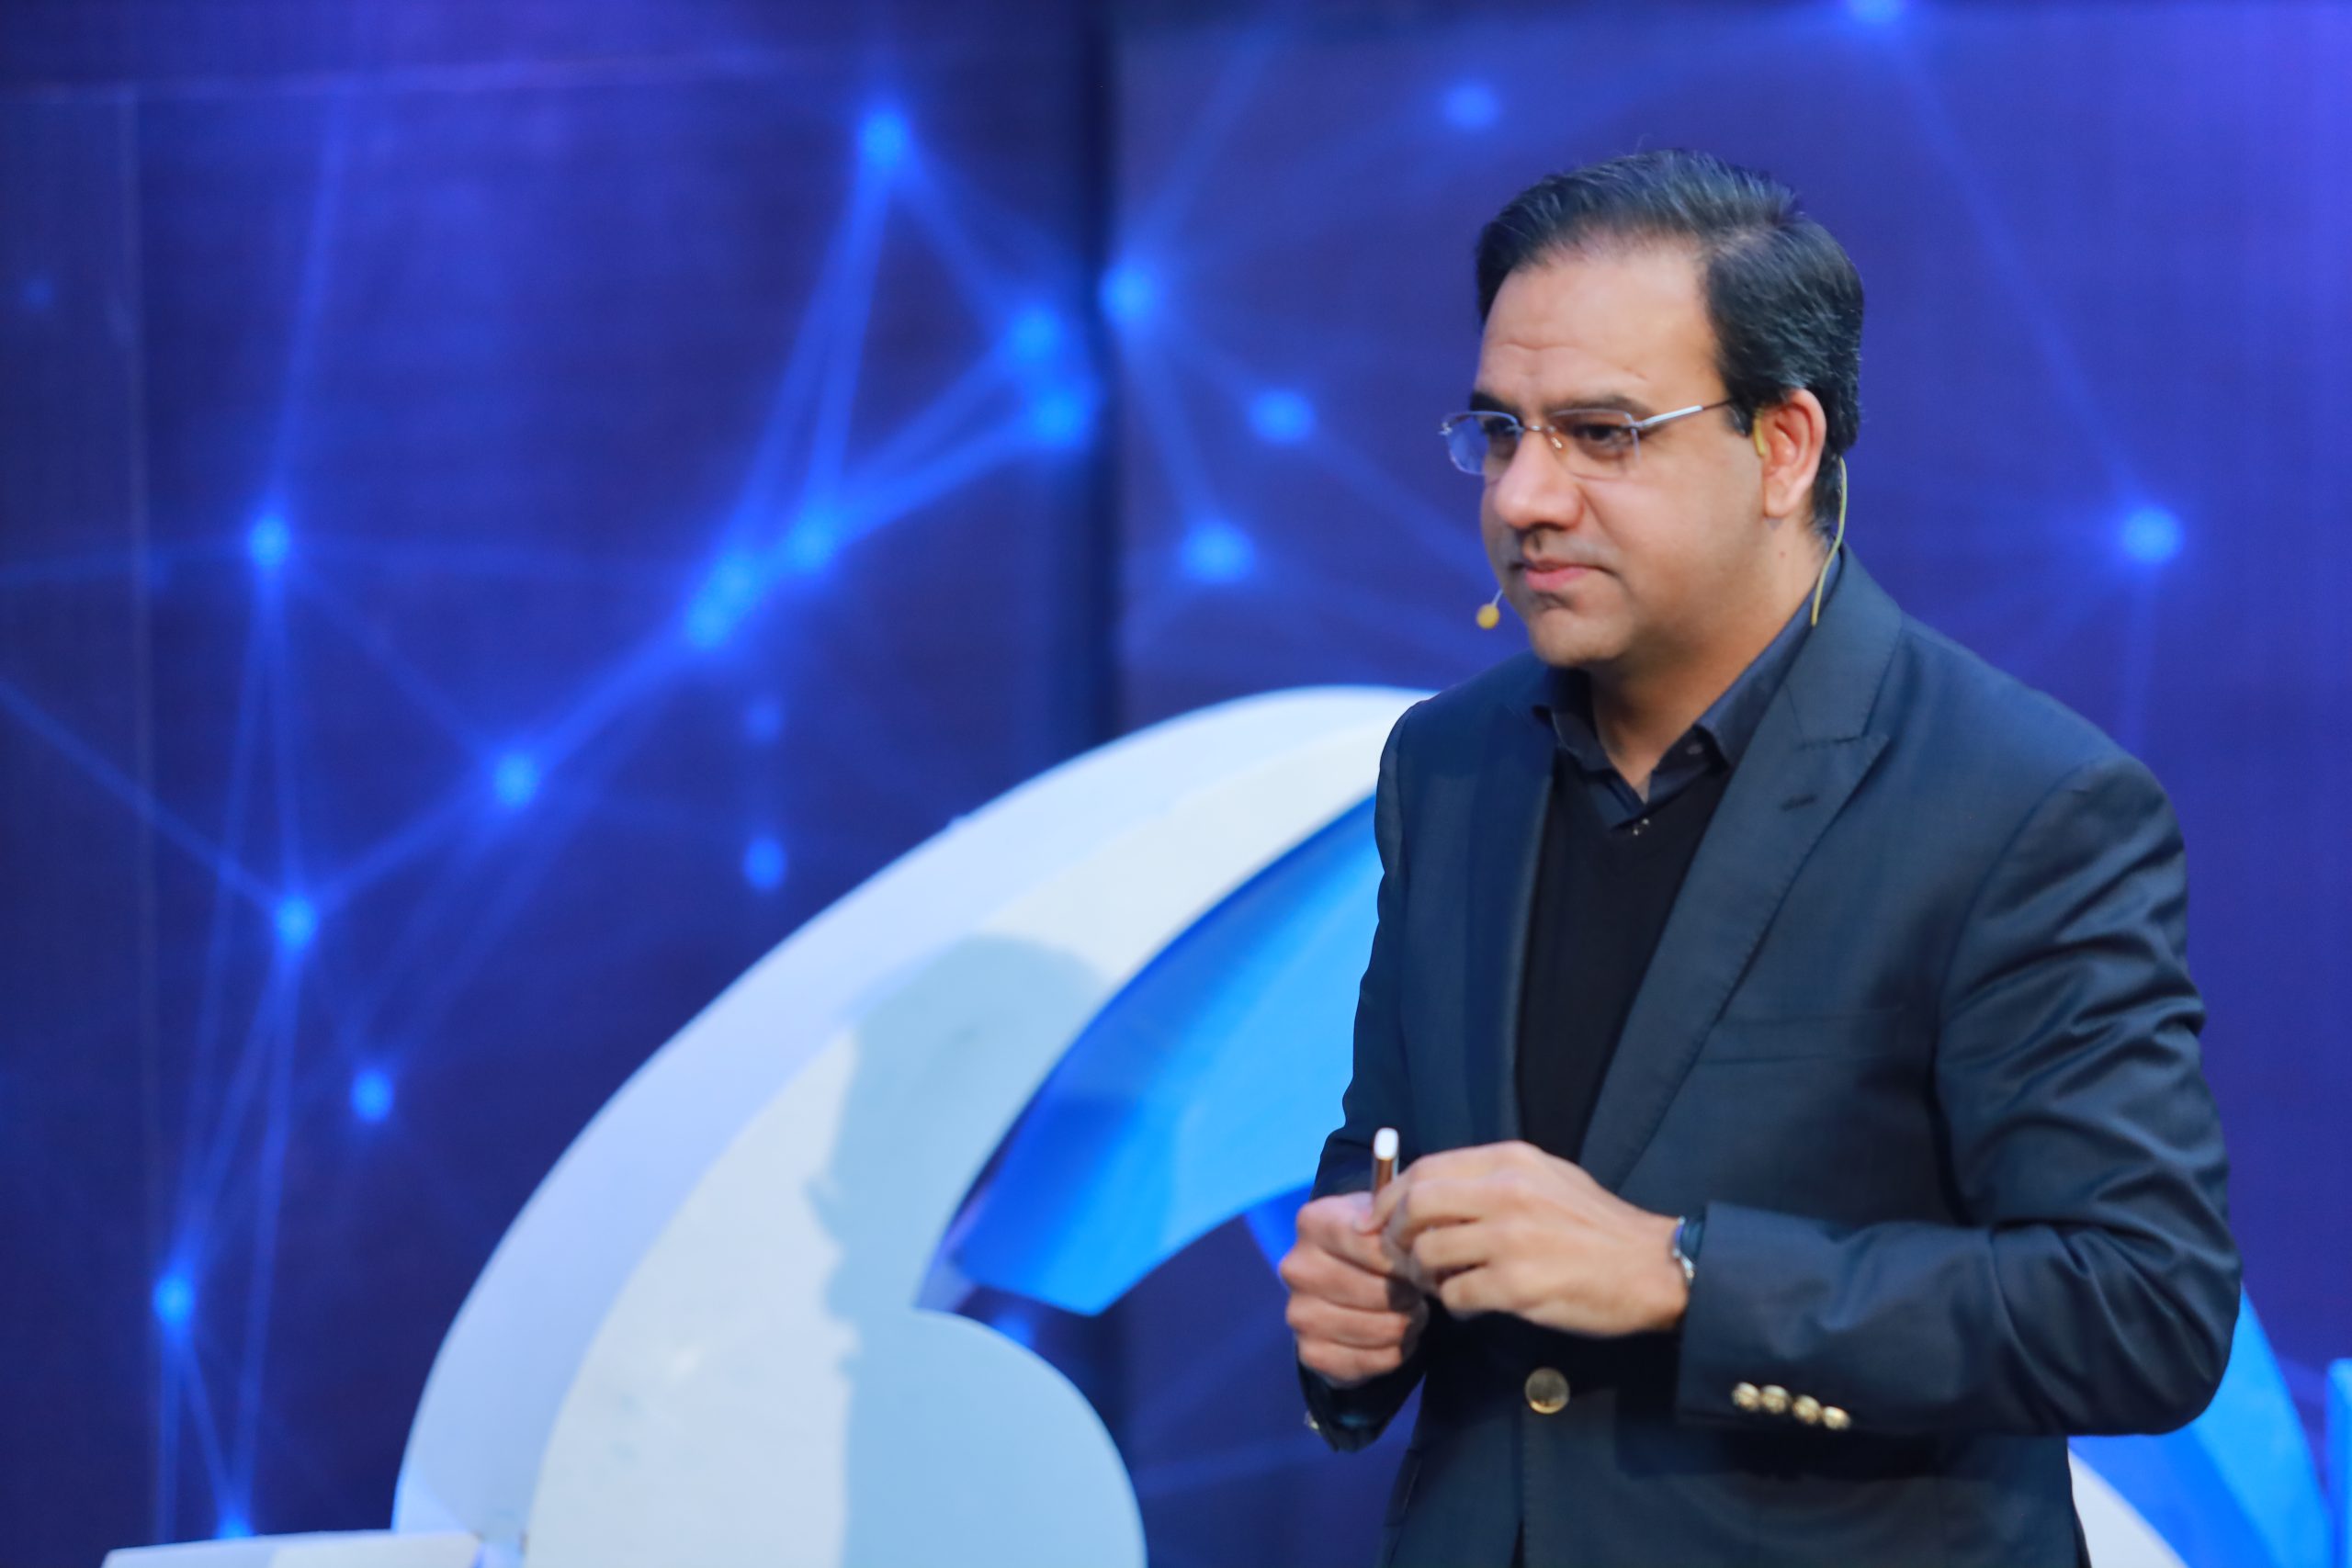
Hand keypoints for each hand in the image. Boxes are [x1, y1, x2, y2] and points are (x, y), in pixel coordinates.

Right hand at [1279, 1191, 1430, 1387]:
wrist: (1343, 1279)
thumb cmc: (1371, 1243)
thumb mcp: (1384, 1218)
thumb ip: (1398, 1220)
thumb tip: (1407, 1242)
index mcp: (1313, 1223)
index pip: (1376, 1247)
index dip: (1408, 1260)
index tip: (1418, 1263)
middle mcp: (1297, 1269)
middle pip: (1381, 1292)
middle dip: (1411, 1295)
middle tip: (1415, 1292)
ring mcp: (1300, 1315)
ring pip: (1383, 1329)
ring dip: (1408, 1325)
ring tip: (1407, 1312)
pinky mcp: (1311, 1354)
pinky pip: (1376, 1361)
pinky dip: (1396, 1352)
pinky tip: (1392, 1336)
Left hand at [1369, 1140, 1687, 1337]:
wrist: (1654, 1268)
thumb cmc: (1598, 1225)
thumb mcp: (1547, 1178)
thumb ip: (1492, 1178)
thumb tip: (1431, 1191)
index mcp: (1510, 1161)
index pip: (1425, 1170)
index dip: (1390, 1197)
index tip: (1380, 1219)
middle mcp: (1505, 1192)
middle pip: (1415, 1207)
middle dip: (1396, 1236)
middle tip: (1403, 1258)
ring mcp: (1509, 1239)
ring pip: (1428, 1254)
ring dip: (1424, 1275)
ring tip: (1443, 1284)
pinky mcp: (1517, 1285)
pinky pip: (1456, 1296)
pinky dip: (1455, 1305)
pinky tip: (1474, 1305)